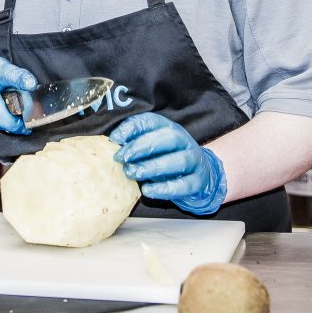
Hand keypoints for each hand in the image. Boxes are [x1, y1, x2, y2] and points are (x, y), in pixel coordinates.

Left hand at [109, 113, 226, 214]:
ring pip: (178, 160)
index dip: (132, 128)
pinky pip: (184, 185)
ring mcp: (194, 160)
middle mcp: (183, 141)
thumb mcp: (150, 147)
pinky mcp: (197, 181)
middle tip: (122, 157)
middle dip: (142, 146)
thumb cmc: (166, 158)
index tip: (115, 139)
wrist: (200, 176)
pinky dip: (165, 189)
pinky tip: (147, 190)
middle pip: (167, 138)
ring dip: (153, 167)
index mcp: (168, 128)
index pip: (151, 121)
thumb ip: (134, 144)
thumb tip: (111, 144)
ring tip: (133, 173)